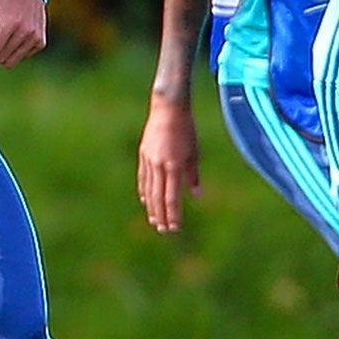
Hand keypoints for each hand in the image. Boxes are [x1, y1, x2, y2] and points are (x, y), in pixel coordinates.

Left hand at [0, 0, 46, 66]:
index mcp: (11, 22)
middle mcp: (26, 32)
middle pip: (0, 59)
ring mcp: (35, 38)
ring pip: (11, 62)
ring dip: (1, 54)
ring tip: (0, 39)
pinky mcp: (40, 42)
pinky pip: (22, 58)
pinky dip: (13, 53)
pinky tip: (11, 39)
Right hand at [137, 96, 198, 232]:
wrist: (168, 108)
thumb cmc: (186, 129)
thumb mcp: (194, 152)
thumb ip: (193, 175)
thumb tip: (196, 194)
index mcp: (174, 165)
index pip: (172, 197)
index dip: (173, 214)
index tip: (175, 227)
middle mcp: (159, 165)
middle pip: (158, 197)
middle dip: (161, 215)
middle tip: (163, 230)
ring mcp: (149, 160)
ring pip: (149, 190)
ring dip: (152, 207)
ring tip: (154, 220)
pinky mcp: (143, 155)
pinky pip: (143, 178)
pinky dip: (144, 191)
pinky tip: (145, 200)